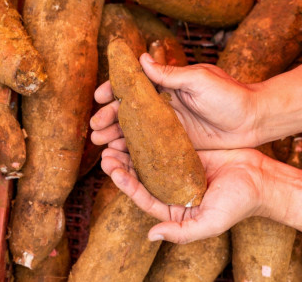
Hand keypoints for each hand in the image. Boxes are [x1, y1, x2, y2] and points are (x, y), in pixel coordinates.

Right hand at [90, 53, 259, 149]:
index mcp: (166, 85)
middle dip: (108, 118)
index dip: (114, 91)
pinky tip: (119, 155)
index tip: (99, 97)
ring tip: (99, 143)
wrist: (252, 120)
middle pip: (129, 111)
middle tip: (94, 128)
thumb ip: (169, 74)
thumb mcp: (199, 79)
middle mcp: (163, 105)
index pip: (133, 87)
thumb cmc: (229, 94)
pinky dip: (133, 151)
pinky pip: (149, 147)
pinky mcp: (174, 143)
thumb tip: (141, 58)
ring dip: (116, 135)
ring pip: (134, 131)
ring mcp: (167, 125)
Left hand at [101, 147, 265, 243]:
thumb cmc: (238, 204)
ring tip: (113, 141)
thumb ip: (182, 233)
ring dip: (129, 152)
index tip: (113, 171)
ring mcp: (176, 170)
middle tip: (106, 154)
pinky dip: (148, 140)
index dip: (126, 185)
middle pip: (140, 178)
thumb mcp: (210, 223)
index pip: (143, 196)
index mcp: (173, 208)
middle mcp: (170, 189)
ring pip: (147, 161)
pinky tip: (136, 130)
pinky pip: (162, 146)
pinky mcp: (183, 153)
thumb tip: (151, 236)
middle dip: (121, 166)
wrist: (260, 179)